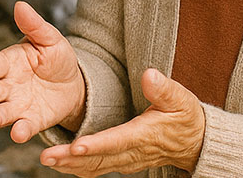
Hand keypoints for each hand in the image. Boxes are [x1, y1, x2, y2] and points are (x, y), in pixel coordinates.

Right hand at [0, 1, 85, 142]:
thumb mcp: (49, 38)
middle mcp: (8, 85)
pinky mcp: (32, 120)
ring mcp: (18, 105)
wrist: (74, 83)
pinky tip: (18, 133)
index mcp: (9, 62)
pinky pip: (24, 126)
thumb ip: (34, 25)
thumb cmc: (56, 57)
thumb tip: (20, 5)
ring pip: (2, 111)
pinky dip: (20, 130)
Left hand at [39, 68, 204, 174]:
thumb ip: (163, 89)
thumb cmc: (186, 117)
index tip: (76, 146)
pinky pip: (97, 169)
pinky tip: (60, 163)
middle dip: (71, 159)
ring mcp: (126, 160)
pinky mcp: (121, 161)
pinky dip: (77, 168)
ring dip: (70, 165)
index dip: (96, 144)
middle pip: (98, 158)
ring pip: (95, 167)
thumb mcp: (180, 99)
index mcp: (144, 135)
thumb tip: (149, 75)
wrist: (195, 142)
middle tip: (47, 155)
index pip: (116, 141)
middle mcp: (132, 152)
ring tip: (47, 159)